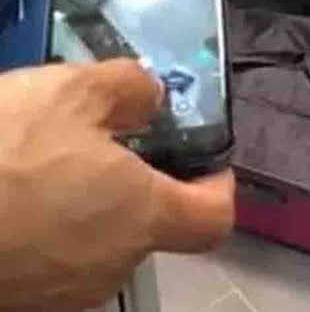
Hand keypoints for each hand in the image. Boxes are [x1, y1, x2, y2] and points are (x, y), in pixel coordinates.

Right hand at [0, 59, 234, 311]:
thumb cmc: (6, 151)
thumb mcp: (75, 89)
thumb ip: (131, 88)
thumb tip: (151, 99)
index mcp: (142, 215)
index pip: (215, 217)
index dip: (218, 182)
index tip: (204, 154)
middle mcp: (112, 264)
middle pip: (153, 223)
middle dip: (139, 178)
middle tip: (106, 133)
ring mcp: (63, 292)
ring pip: (101, 238)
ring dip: (91, 199)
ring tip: (49, 153)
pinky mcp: (24, 297)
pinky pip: (57, 253)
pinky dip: (53, 221)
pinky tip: (19, 186)